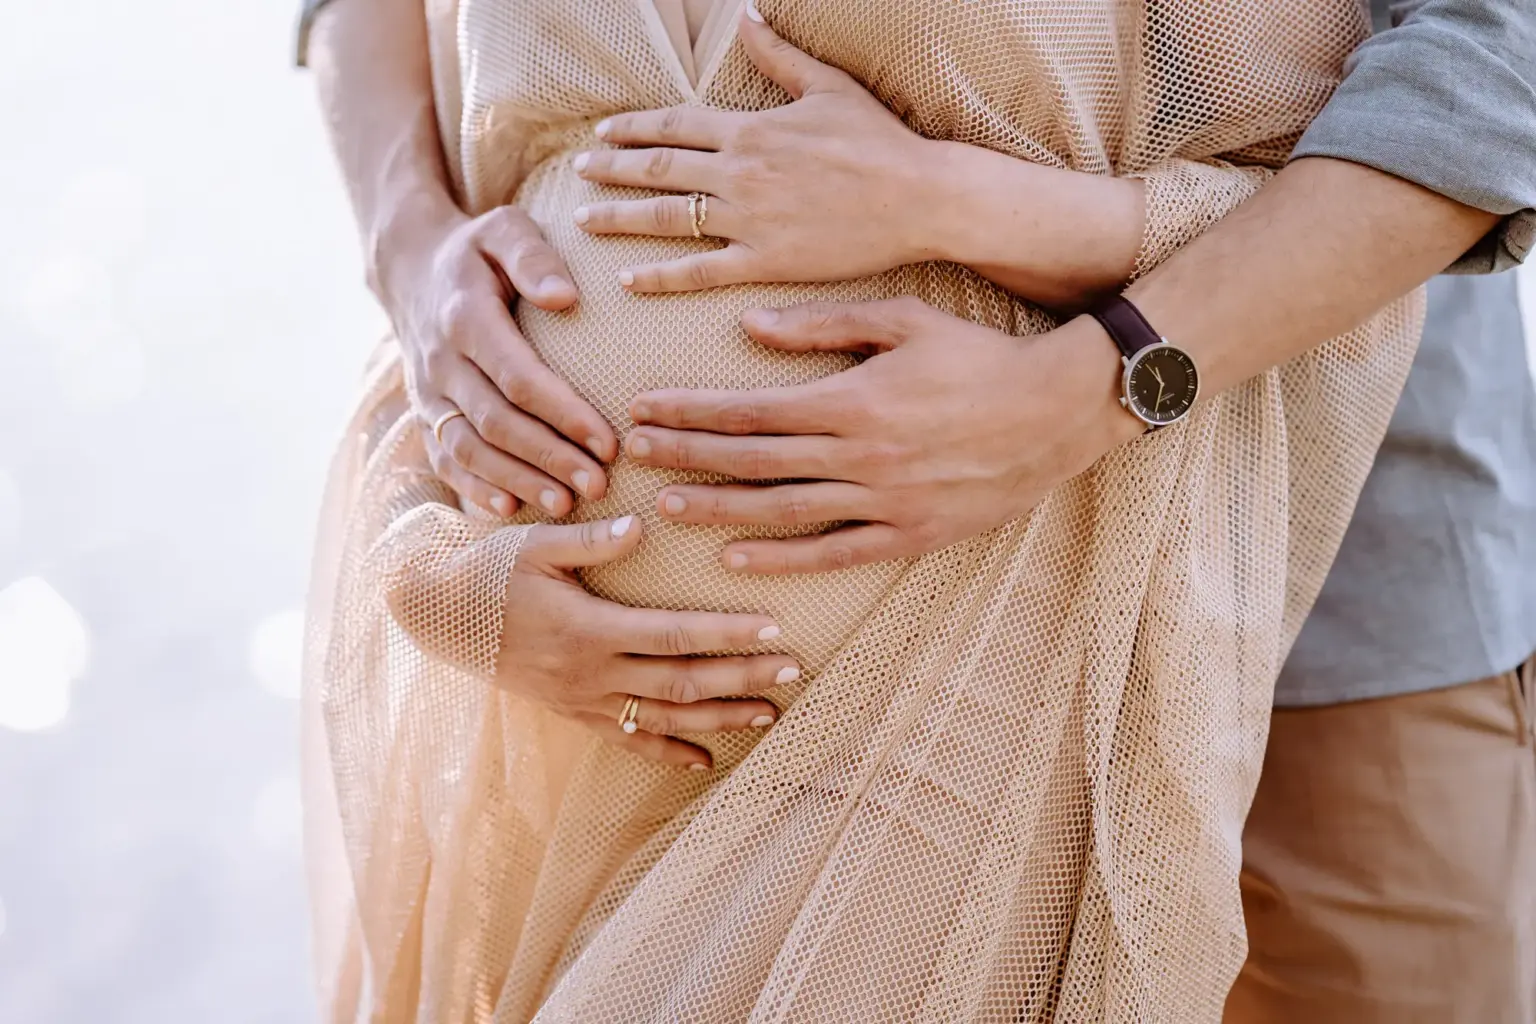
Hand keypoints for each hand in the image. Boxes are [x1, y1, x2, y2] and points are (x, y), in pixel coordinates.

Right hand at [377, 203, 618, 517]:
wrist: (411, 271)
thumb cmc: (479, 252)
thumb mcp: (505, 230)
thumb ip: (534, 257)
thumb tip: (565, 298)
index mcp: (465, 317)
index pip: (518, 377)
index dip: (563, 413)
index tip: (608, 442)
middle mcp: (439, 361)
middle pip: (497, 422)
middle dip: (549, 458)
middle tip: (599, 485)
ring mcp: (427, 394)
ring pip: (470, 449)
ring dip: (518, 480)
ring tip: (567, 505)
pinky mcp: (424, 415)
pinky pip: (445, 460)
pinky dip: (474, 489)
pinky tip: (510, 509)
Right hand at [388, 515, 794, 768]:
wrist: (437, 616)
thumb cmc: (488, 570)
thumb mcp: (535, 544)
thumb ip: (592, 540)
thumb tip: (642, 526)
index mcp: (589, 629)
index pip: (674, 634)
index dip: (727, 633)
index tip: (774, 628)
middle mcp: (592, 674)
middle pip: (683, 682)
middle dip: (742, 677)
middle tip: (794, 669)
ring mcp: (584, 701)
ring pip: (665, 718)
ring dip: (721, 717)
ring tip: (771, 712)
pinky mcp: (574, 713)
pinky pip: (629, 740)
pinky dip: (669, 752)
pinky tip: (706, 760)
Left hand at [569, 6, 941, 292]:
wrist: (920, 197)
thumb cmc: (881, 142)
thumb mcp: (829, 86)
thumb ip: (779, 55)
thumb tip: (745, 16)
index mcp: (752, 128)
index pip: (674, 125)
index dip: (634, 129)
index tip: (603, 133)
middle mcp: (741, 171)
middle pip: (659, 168)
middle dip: (612, 168)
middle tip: (578, 172)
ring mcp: (750, 218)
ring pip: (668, 217)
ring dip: (621, 217)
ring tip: (586, 220)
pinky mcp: (766, 260)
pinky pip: (701, 271)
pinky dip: (661, 276)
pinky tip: (629, 279)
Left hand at [624, 299, 1142, 572]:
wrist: (1057, 410)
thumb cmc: (979, 355)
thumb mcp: (903, 320)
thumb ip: (823, 326)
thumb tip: (751, 327)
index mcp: (852, 400)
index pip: (749, 410)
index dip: (691, 412)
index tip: (643, 409)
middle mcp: (859, 457)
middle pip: (751, 462)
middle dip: (686, 457)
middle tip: (632, 456)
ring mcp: (883, 502)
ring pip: (781, 513)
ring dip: (718, 510)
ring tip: (667, 508)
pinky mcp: (909, 534)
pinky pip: (834, 553)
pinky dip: (783, 560)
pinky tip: (737, 559)